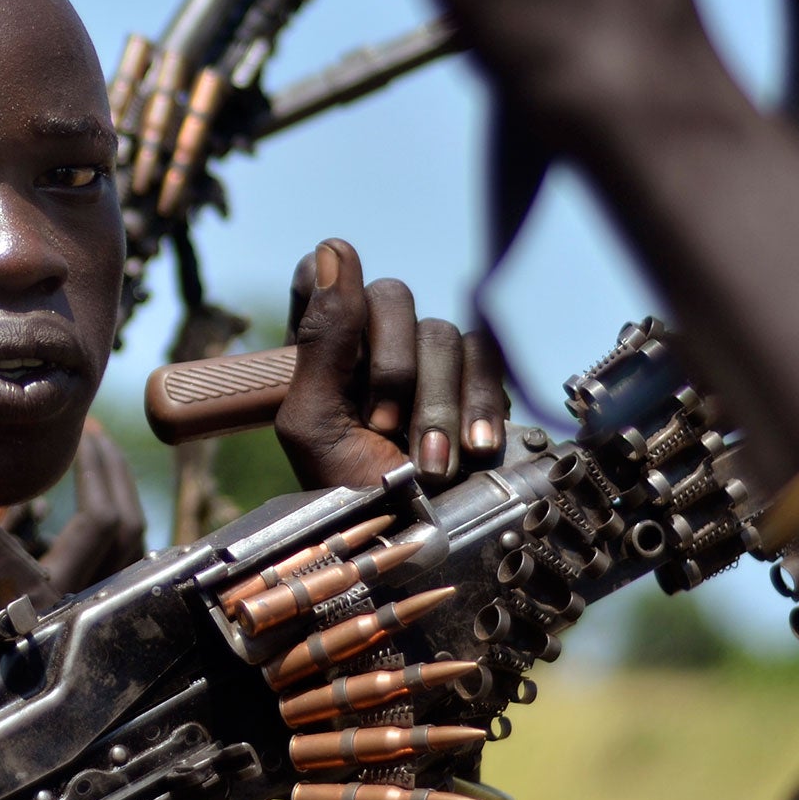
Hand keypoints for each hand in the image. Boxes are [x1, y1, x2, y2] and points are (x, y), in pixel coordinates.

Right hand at [38, 420, 146, 593]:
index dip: (93, 468)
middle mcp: (90, 599)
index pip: (100, 518)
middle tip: (93, 432)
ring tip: (100, 452)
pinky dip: (120, 512)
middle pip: (128, 524)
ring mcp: (104, 603)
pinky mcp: (105, 603)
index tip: (78, 435)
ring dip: (120, 487)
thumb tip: (21, 479)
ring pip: (135, 537)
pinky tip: (103, 489)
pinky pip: (130, 550)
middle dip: (113, 468)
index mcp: (57, 589)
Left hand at [275, 238, 505, 490]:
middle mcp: (372, 347)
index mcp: (318, 355)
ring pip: (442, 332)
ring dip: (435, 403)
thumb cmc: (355, 500)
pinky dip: (478, 402)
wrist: (425, 551)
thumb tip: (335, 248)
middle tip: (383, 429)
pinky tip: (473, 447)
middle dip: (391, 368)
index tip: (333, 320)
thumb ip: (321, 338)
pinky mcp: (477, 382)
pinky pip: (484, 355)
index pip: (316, 278)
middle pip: (390, 296)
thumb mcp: (314, 424)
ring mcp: (428, 362)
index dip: (325, 284)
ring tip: (430, 464)